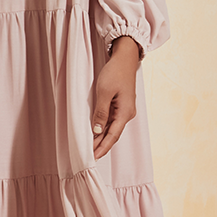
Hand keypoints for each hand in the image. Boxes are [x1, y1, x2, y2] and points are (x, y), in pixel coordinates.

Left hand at [91, 36, 139, 159]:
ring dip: (102, 138)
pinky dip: (104, 128)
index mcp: (125, 112)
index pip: (112, 136)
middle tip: (89, 158)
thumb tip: (97, 131)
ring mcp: (125, 110)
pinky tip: (96, 133)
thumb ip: (101, 113)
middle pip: (113, 135)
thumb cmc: (115, 72)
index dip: (102, 148)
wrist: (125, 59)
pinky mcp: (121, 105)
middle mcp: (127, 114)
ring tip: (90, 148)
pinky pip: (112, 121)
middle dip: (102, 146)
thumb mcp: (104, 92)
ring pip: (112, 128)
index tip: (93, 158)